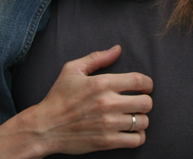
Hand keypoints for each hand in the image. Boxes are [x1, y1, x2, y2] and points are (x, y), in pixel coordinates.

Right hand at [30, 45, 152, 155]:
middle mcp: (108, 103)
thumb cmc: (59, 96)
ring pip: (142, 121)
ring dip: (142, 119)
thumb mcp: (73, 69)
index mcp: (102, 83)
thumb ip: (97, 57)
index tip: (146, 86)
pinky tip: (131, 131)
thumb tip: (117, 49)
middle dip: (146, 100)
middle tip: (139, 102)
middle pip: (145, 102)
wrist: (45, 127)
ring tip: (134, 117)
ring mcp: (108, 124)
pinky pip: (135, 140)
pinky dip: (138, 136)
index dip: (148, 83)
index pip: (138, 80)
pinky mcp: (106, 142)